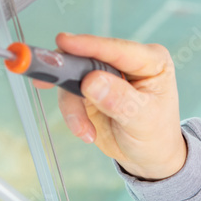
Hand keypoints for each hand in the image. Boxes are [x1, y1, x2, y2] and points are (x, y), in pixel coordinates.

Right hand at [32, 33, 186, 179]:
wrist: (148, 158)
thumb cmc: (155, 137)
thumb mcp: (142, 121)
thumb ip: (119, 100)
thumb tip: (92, 81)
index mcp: (151, 61)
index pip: (117, 49)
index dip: (89, 45)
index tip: (64, 42)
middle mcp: (126, 62)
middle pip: (88, 56)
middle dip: (68, 72)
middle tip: (44, 77)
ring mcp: (105, 74)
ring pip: (73, 78)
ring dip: (73, 107)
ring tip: (84, 131)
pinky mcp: (89, 89)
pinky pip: (69, 95)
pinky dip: (73, 115)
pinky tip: (85, 131)